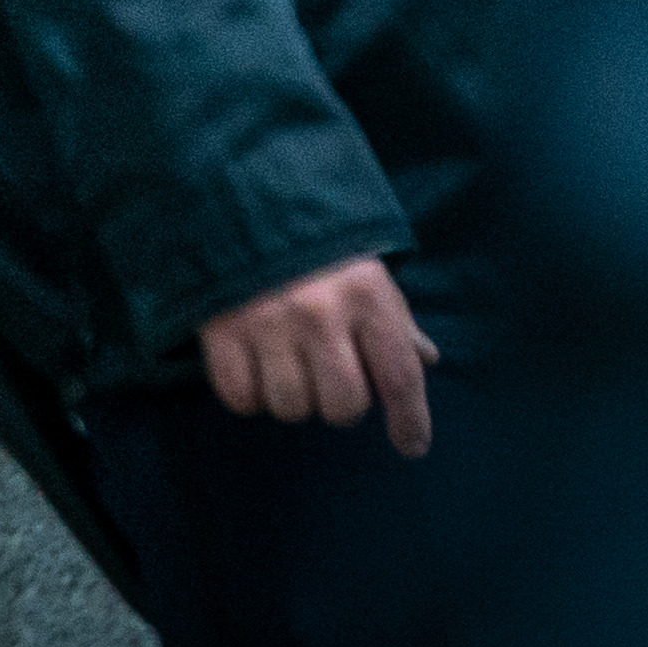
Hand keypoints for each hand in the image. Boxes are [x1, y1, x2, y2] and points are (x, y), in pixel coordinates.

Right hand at [197, 255, 438, 457]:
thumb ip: (395, 321)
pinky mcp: (221, 330)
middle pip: (344, 405)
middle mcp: (320, 312)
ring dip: (294, 398)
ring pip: (292, 407)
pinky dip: (249, 395)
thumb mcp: (367, 274)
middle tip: (328, 378)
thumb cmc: (317, 248)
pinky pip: (241, 397)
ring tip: (287, 368)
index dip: (410, 421)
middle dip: (341, 404)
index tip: (411, 446)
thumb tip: (426, 359)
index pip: (399, 377)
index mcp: (366, 295)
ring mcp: (267, 322)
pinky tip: (254, 370)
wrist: (240, 200)